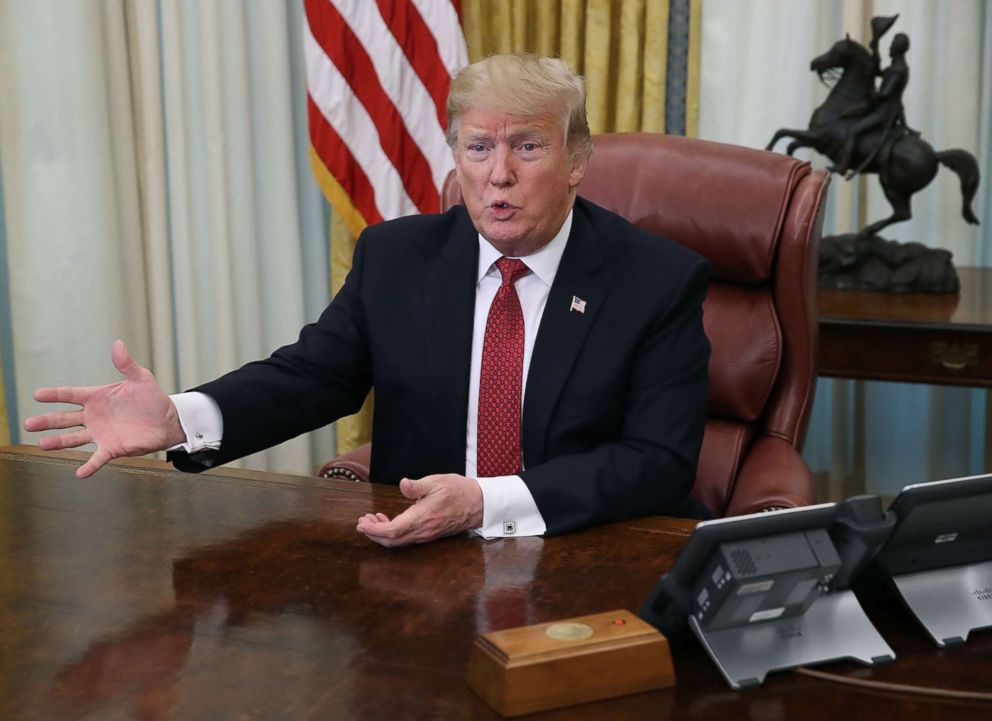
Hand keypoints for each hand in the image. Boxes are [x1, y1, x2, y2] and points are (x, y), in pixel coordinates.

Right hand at [23, 340, 185, 477]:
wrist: (167, 420)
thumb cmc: (151, 398)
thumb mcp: (141, 378)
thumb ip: (127, 364)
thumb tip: (118, 344)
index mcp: (97, 397)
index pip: (71, 395)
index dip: (55, 395)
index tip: (37, 395)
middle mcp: (94, 416)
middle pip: (65, 419)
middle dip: (47, 421)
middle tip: (28, 424)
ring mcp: (101, 433)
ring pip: (74, 439)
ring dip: (58, 442)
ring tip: (41, 445)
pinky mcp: (112, 448)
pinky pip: (97, 458)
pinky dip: (89, 466)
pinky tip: (79, 473)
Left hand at [356, 474, 483, 546]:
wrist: (480, 503)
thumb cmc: (459, 490)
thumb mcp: (437, 482)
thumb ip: (417, 486)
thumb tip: (402, 484)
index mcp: (422, 518)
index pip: (392, 531)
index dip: (373, 530)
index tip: (361, 523)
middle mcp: (423, 531)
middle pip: (392, 541)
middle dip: (373, 533)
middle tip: (363, 521)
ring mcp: (427, 535)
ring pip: (399, 541)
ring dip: (382, 533)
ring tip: (373, 519)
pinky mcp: (430, 534)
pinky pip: (407, 538)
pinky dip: (394, 533)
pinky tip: (390, 521)